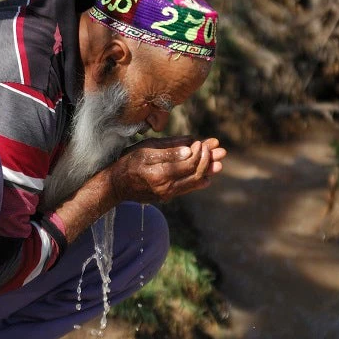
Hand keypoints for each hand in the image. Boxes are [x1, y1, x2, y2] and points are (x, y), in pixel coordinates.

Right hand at [107, 136, 226, 202]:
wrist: (116, 185)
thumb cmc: (128, 162)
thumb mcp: (146, 150)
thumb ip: (169, 149)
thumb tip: (191, 147)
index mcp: (161, 173)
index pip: (190, 162)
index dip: (201, 152)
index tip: (204, 141)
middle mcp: (167, 187)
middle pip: (196, 173)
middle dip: (210, 161)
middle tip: (221, 151)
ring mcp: (168, 193)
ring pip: (194, 182)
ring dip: (208, 172)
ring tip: (219, 164)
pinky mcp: (167, 196)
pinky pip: (187, 189)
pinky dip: (198, 182)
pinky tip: (207, 178)